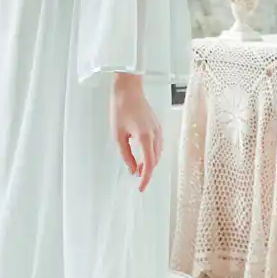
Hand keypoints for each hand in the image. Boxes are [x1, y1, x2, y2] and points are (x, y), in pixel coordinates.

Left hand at [110, 73, 162, 192]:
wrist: (128, 89)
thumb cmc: (120, 108)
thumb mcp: (118, 134)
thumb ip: (126, 154)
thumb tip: (132, 169)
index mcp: (145, 137)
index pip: (149, 165)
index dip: (146, 179)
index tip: (141, 188)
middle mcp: (155, 134)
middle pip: (155, 160)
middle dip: (148, 171)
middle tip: (137, 178)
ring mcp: (158, 129)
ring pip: (158, 153)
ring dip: (151, 162)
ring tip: (139, 168)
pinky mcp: (157, 125)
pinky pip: (158, 144)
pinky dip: (153, 153)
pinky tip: (144, 154)